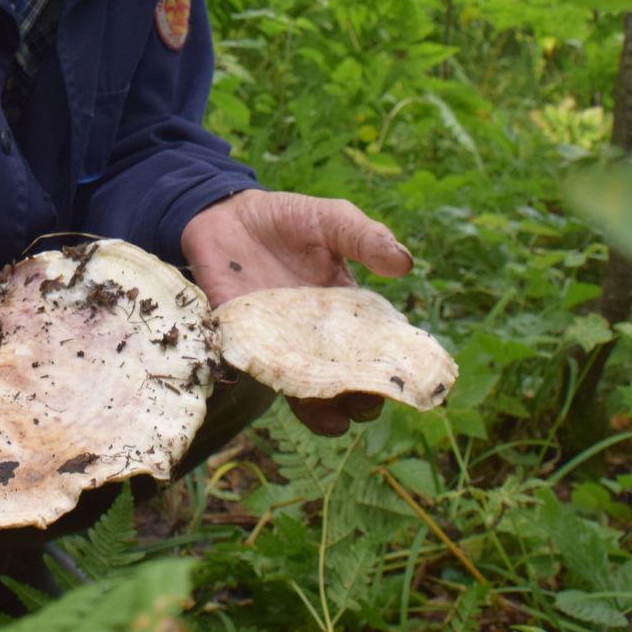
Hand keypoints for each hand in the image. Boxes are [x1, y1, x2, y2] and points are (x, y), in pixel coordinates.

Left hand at [181, 189, 412, 436]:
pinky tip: (280, 391)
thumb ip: (365, 238)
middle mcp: (313, 335)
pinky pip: (253, 368)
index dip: (392, 368)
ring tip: (333, 420)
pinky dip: (266, 381)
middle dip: (358, 399)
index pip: (374, 348)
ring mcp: (276, 341)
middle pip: (341, 380)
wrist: (225, 212)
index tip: (406, 381)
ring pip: (301, 388)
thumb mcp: (332, 219)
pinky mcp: (238, 338)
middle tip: (366, 405)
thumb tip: (404, 263)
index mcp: (345, 309)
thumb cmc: (288, 217)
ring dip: (318, 410)